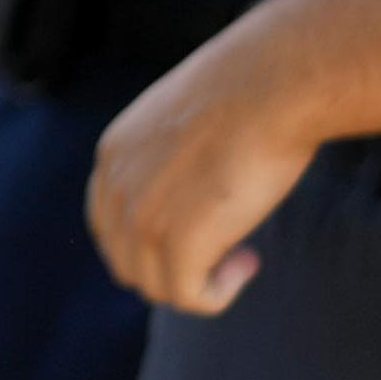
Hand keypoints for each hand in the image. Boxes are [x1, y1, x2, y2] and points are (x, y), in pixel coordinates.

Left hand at [87, 14, 324, 314]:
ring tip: (243, 256)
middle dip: (174, 269)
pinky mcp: (177, 240)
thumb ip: (175, 156)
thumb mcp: (190, 119)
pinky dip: (218, 295)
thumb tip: (195, 193)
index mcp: (114, 154)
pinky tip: (248, 262)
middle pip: (127, 263)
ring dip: (201, 283)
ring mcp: (141, 216)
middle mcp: (116, 187)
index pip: (108, 225)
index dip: (147, 244)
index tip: (198, 236)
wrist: (272, 82)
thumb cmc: (251, 92)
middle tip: (226, 251)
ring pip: (156, 286)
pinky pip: (188, 297)